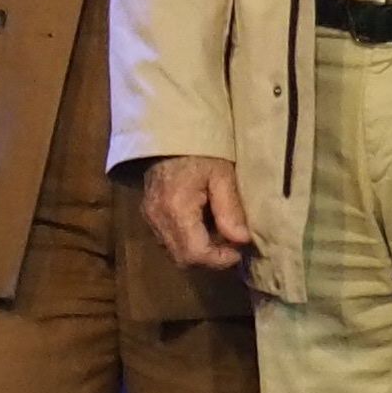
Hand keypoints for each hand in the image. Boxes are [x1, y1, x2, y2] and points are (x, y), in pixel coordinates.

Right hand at [141, 154, 255, 273]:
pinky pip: (168, 241)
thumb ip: (230, 209)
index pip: (195, 253)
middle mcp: (158, 218)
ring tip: (219, 233)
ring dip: (199, 251)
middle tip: (231, 243)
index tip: (239, 250)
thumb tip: (242, 240)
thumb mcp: (222, 174)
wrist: (170, 133)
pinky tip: (203, 225)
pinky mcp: (148, 216)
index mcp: (176, 208)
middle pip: (183, 259)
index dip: (219, 259)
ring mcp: (149, 218)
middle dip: (211, 258)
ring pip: (175, 253)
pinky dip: (188, 241)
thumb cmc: (200, 150)